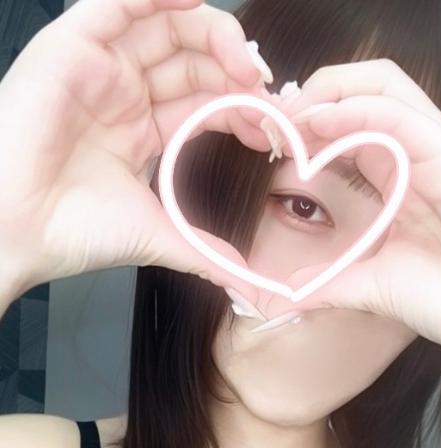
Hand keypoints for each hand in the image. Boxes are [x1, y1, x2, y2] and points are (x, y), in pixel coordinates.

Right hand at [0, 0, 272, 302]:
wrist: (17, 232)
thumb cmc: (70, 232)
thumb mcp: (154, 234)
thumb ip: (205, 252)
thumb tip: (250, 286)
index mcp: (141, 130)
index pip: (203, 100)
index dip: (242, 107)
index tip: (274, 128)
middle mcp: (122, 94)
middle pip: (192, 60)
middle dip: (235, 73)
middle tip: (267, 97)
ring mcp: (99, 69)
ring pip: (163, 25)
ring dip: (212, 36)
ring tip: (245, 65)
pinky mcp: (72, 48)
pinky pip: (117, 3)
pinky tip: (197, 3)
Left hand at [265, 60, 440, 359]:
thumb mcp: (372, 286)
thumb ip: (330, 282)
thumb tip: (289, 294)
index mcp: (402, 176)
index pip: (354, 125)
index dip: (310, 123)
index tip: (272, 140)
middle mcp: (421, 155)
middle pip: (368, 89)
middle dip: (317, 92)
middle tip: (275, 117)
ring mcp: (440, 152)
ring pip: (384, 88)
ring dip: (331, 92)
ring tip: (291, 114)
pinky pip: (402, 118)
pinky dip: (358, 111)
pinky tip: (322, 123)